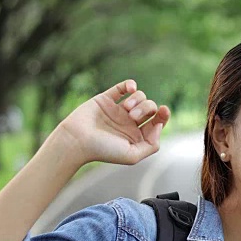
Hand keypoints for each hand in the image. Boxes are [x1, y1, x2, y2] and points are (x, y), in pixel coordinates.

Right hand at [55, 80, 169, 165]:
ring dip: (138, 100)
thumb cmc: (103, 150)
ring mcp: (118, 110)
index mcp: (137, 136)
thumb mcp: (132, 155)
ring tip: (127, 109)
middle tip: (132, 117)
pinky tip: (130, 88)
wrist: (77, 140)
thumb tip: (158, 126)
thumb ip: (151, 145)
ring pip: (140, 96)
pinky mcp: (106, 99)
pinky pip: (122, 87)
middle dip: (147, 108)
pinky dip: (130, 85)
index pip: (157, 122)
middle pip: (150, 108)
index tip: (164, 110)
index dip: (164, 115)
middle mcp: (129, 123)